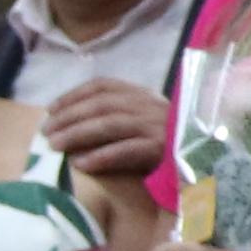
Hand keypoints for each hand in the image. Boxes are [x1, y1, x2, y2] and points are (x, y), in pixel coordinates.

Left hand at [39, 76, 174, 189]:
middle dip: (69, 117)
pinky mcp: (163, 150)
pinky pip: (127, 151)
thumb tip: (69, 123)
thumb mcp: (142, 120)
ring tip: (54, 146)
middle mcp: (148, 105)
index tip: (50, 109)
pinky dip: (101, 156)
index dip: (73, 96)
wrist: (206, 158)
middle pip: (102, 105)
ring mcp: (156, 126)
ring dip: (78, 134)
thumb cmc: (166, 141)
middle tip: (45, 132)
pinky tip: (80, 164)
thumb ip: (115, 115)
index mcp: (141, 94)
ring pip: (111, 125)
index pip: (103, 86)